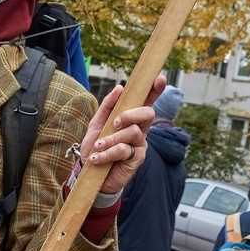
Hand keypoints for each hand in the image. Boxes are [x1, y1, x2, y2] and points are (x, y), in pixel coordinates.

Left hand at [80, 74, 165, 193]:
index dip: (154, 90)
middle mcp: (139, 129)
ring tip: (98, 146)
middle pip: (148, 114)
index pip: (146, 101)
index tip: (159, 77)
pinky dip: (108, 153)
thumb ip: (107, 106)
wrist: (90, 173)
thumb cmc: (96, 146)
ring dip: (112, 138)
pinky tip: (97, 158)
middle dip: (131, 114)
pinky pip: (125, 150)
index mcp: (131, 118)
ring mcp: (140, 144)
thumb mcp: (97, 124)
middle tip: (115, 123)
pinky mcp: (137, 158)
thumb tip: (119, 88)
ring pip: (133, 132)